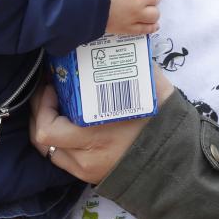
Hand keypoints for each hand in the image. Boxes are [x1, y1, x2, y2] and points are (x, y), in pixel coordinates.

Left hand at [30, 70, 174, 183]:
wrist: (177, 161)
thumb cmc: (163, 122)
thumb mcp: (149, 90)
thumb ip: (132, 66)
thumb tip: (120, 41)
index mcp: (94, 139)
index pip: (47, 129)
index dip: (43, 106)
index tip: (53, 86)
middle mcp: (85, 159)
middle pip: (42, 139)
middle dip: (41, 111)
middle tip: (50, 90)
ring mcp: (87, 171)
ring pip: (50, 150)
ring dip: (48, 125)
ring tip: (57, 105)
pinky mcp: (90, 176)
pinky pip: (63, 157)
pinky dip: (60, 139)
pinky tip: (70, 122)